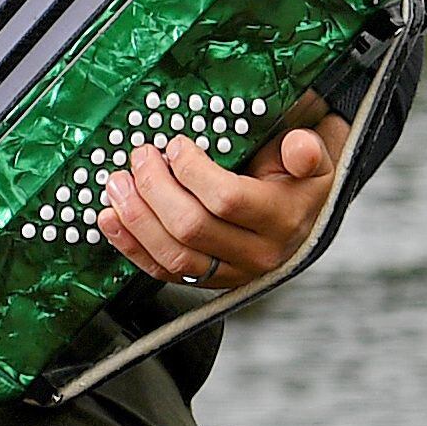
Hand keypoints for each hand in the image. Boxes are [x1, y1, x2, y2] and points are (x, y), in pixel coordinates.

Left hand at [101, 114, 349, 295]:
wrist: (306, 213)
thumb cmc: (301, 176)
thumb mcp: (316, 155)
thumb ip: (308, 149)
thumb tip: (300, 149)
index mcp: (283, 218)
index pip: (228, 199)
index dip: (192, 171)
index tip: (176, 144)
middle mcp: (259, 254)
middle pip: (191, 228)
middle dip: (155, 189)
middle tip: (139, 156)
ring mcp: (232, 273)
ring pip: (173, 257)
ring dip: (136, 219)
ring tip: (116, 185)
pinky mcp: (209, 281)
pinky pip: (163, 272)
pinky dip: (131, 246)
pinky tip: (110, 220)